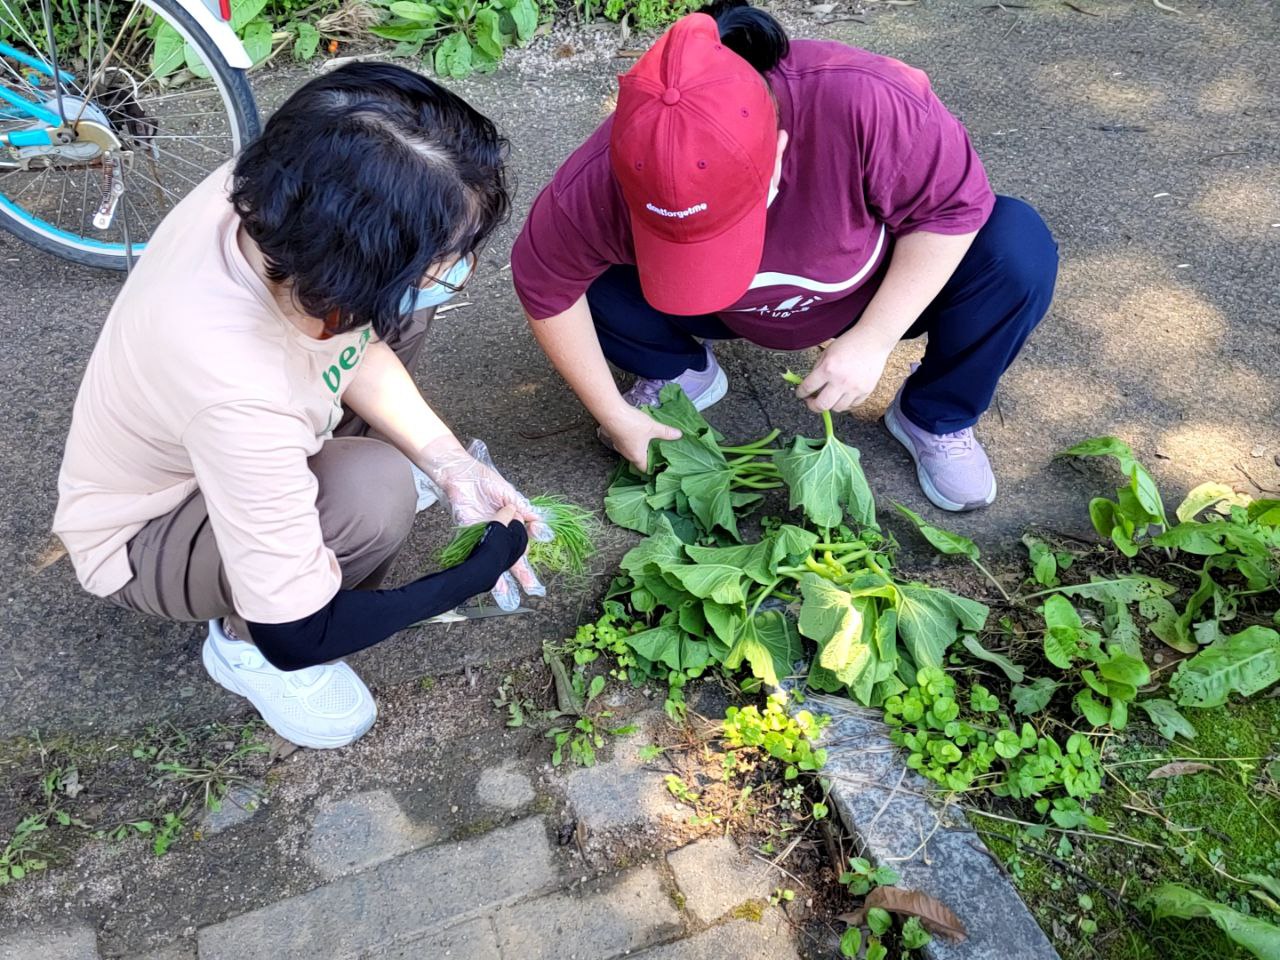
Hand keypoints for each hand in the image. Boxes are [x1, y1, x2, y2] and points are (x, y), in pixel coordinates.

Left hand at [422, 437, 549, 609]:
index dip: (530, 546)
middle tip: (532, 587)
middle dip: (522, 572)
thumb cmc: (484, 480)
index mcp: (509, 520)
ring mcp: (484, 534)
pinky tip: (488, 575)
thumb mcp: (508, 493)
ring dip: (500, 575)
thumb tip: (539, 521)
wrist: (460, 473)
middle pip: (511, 555)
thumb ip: (522, 508)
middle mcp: (498, 530)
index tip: (538, 541)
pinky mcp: (469, 533)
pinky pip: (477, 551)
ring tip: (506, 593)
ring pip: (495, 557)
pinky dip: (483, 562)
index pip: (523, 540)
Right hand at [599, 404, 681, 472]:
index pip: (645, 469)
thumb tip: (679, 435)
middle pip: (639, 460)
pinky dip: (635, 440)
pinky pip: (627, 443)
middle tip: (660, 451)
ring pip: (633, 451)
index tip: (663, 463)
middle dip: (649, 457)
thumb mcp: (653, 427)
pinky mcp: (616, 436)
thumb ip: (666, 432)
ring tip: (652, 441)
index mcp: (636, 456)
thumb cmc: (632, 424)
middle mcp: (627, 454)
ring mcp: (620, 445)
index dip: (654, 468)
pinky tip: (640, 432)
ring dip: (642, 448)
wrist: (611, 412)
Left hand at [796, 330, 892, 413]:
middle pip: (822, 405)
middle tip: (811, 401)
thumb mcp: (827, 352)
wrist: (873, 340)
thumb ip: (817, 369)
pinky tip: (842, 395)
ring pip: (837, 408)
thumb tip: (809, 385)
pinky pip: (851, 405)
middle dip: (812, 406)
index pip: (808, 388)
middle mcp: (841, 381)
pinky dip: (845, 403)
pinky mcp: (866, 391)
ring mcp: (854, 388)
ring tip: (828, 397)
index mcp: (828, 368)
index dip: (801, 393)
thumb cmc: (849, 343)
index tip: (800, 394)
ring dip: (830, 405)